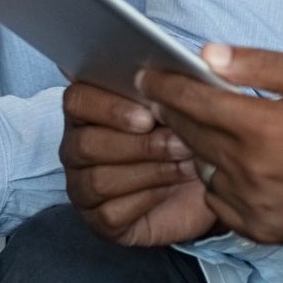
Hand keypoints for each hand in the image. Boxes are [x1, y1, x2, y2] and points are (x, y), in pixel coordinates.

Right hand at [60, 81, 214, 246]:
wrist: (205, 183)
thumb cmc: (185, 136)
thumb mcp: (182, 106)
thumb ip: (172, 83)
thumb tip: (180, 61)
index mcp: (89, 109)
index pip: (76, 99)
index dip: (109, 107)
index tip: (148, 115)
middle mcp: (76, 146)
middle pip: (86, 144)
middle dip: (137, 144)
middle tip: (178, 142)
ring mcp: (83, 186)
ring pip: (98, 180)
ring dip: (147, 171)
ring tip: (185, 163)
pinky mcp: (99, 220)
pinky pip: (110, 213)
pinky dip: (146, 199)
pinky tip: (172, 188)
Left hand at [139, 45, 282, 245]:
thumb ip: (257, 64)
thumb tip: (207, 54)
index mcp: (263, 128)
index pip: (195, 101)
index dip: (165, 85)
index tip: (147, 74)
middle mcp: (252, 170)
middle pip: (192, 134)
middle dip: (173, 110)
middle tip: (161, 93)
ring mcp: (255, 205)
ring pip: (202, 168)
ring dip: (195, 145)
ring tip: (200, 125)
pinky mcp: (261, 229)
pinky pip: (218, 201)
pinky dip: (217, 180)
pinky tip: (230, 162)